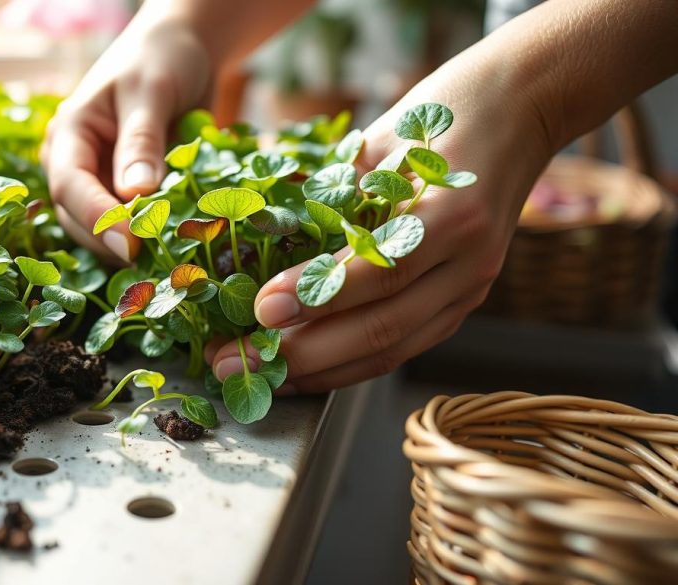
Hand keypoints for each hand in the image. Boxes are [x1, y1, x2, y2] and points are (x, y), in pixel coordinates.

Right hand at [41, 15, 211, 262]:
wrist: (184, 49)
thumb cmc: (161, 59)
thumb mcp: (152, 92)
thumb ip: (143, 141)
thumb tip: (136, 193)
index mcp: (68, 134)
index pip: (69, 186)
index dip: (97, 219)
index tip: (130, 244)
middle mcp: (76, 163)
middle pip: (78, 219)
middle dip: (111, 241)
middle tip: (155, 260)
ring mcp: (100, 182)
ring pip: (102, 231)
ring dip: (131, 246)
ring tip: (168, 258)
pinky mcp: (127, 194)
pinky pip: (133, 226)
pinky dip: (152, 238)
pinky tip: (177, 248)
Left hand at [207, 62, 554, 392]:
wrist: (524, 105)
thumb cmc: (445, 109)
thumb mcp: (384, 136)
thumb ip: (335, 190)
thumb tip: (261, 238)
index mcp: (453, 214)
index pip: (379, 272)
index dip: (316, 297)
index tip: (260, 309)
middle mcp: (469, 264)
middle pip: (381, 329)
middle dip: (301, 355)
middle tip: (236, 361)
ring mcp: (470, 289)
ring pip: (391, 352)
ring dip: (319, 373)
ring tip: (258, 376)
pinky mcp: (462, 302)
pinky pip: (403, 346)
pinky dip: (349, 364)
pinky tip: (304, 370)